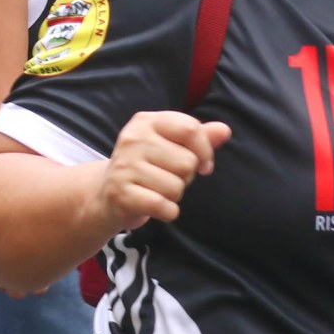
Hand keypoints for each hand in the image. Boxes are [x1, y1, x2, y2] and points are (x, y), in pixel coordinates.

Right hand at [97, 112, 231, 229]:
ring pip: (177, 187)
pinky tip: (154, 205)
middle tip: (165, 177)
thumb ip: (199, 137)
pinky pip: (164, 206)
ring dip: (174, 195)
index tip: (203, 165)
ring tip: (156, 189)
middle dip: (185, 177)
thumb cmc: (149, 167)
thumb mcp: (171, 146)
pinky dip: (167, 212)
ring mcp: (124, 165)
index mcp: (146, 121)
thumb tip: (224, 130)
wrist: (109, 193)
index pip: (190, 128)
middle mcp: (132, 138)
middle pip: (187, 162)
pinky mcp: (121, 192)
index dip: (205, 151)